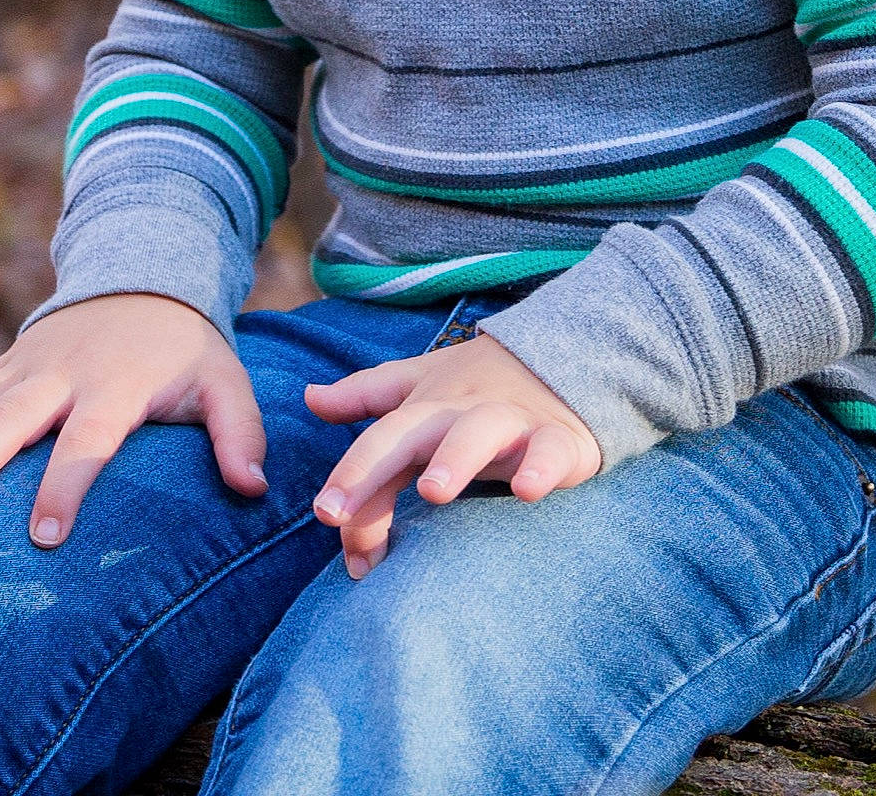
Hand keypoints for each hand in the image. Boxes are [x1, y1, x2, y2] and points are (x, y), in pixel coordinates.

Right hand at [0, 293, 265, 546]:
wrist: (143, 277)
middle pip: (13, 417)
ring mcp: (28, 364)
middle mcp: (64, 372)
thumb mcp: (225, 381)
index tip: (45, 537)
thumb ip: (241, 433)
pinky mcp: (5, 364)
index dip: (66, 486)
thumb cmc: (185, 350)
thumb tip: (254, 490)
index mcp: (119, 382)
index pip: (89, 438)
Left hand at [303, 333, 600, 577]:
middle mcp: (459, 413)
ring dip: (454, 458)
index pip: (376, 442)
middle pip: (409, 433)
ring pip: (478, 434)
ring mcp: (509, 423)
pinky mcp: (557, 439)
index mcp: (424, 409)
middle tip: (334, 512)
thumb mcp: (421, 385)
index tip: (323, 517)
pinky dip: (540, 466)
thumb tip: (310, 397)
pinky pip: (550, 451)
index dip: (347, 476)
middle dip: (369, 468)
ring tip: (433, 491)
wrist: (566, 358)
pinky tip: (527, 490)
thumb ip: (366, 395)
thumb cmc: (480, 384)